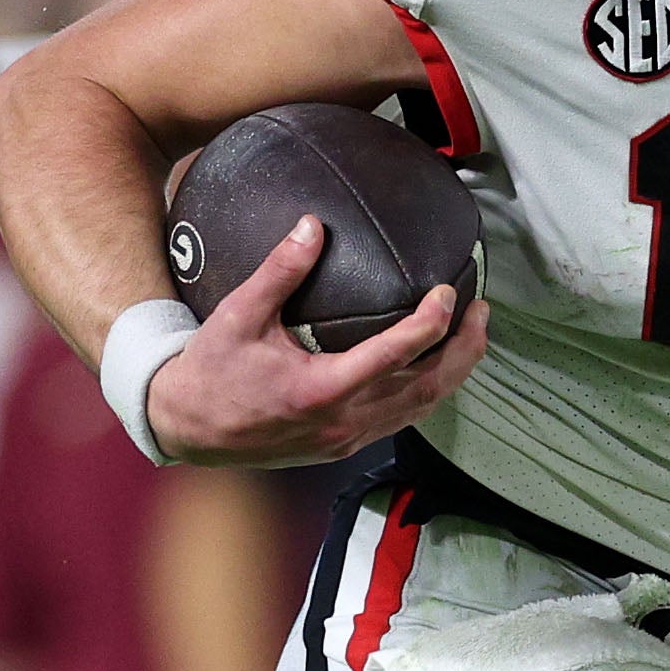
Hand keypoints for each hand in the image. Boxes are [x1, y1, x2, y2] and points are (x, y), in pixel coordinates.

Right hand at [144, 217, 490, 465]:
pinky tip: (436, 366)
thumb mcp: (239, 316)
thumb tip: (312, 225)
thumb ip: (279, 271)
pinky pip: (401, 419)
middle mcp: (342, 421)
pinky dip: (428, 392)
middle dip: (463, 350)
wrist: (187, 428)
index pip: (395, 355)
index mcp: (321, 390)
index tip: (447, 293)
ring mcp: (346, 438)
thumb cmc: (210, 373)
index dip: (430, 323)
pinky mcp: (343, 445)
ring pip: (420, 409)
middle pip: (427, 389)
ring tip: (473, 334)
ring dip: (454, 373)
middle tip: (482, 310)